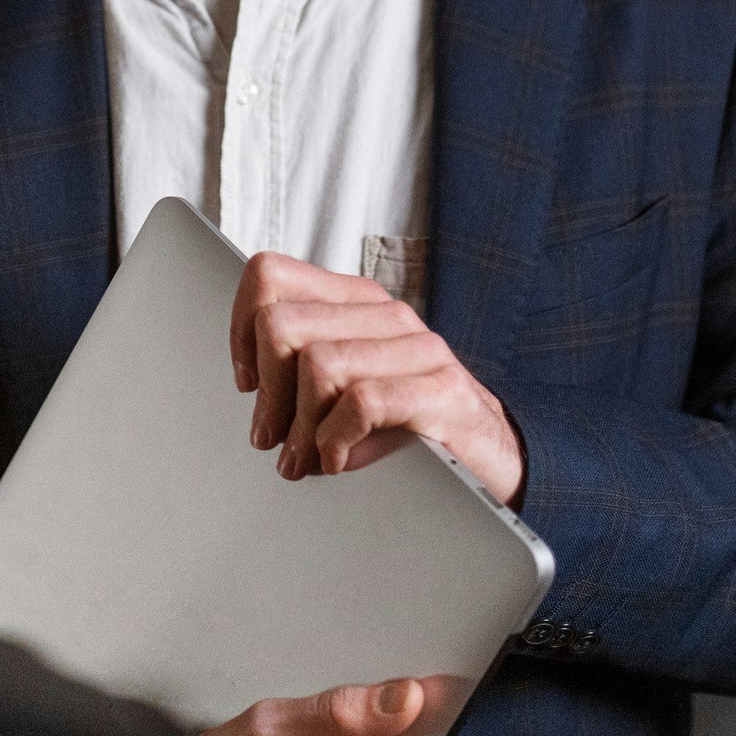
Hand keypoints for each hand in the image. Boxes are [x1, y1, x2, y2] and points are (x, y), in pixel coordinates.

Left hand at [229, 253, 523, 506]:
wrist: (493, 457)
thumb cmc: (411, 424)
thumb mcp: (347, 388)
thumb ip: (301, 376)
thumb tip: (252, 396)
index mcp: (355, 302)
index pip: (270, 275)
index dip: (242, 327)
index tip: (248, 381)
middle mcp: (385, 314)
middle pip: (282, 324)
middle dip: (267, 392)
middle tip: (271, 436)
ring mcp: (417, 348)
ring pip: (318, 364)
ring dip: (299, 426)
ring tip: (302, 458)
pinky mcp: (442, 391)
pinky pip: (363, 402)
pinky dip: (337, 439)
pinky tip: (339, 460)